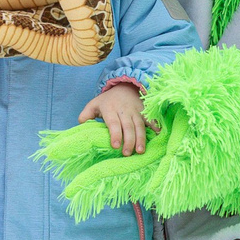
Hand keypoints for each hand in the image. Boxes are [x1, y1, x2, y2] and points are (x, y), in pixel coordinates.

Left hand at [49, 108, 191, 217]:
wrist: (124, 86)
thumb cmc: (108, 100)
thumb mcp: (94, 104)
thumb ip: (86, 114)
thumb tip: (80, 123)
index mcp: (110, 109)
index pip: (113, 123)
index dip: (115, 134)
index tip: (115, 146)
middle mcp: (124, 111)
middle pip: (127, 127)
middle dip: (128, 141)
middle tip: (126, 154)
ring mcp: (135, 111)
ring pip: (139, 125)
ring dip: (140, 138)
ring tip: (140, 151)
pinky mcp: (144, 111)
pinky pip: (150, 119)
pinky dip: (155, 126)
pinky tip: (158, 134)